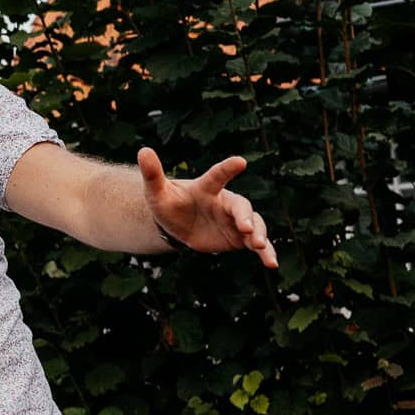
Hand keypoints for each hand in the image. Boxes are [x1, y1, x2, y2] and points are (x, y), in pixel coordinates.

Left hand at [140, 148, 277, 266]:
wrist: (178, 224)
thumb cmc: (168, 204)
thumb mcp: (156, 193)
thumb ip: (152, 174)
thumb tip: (143, 150)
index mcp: (206, 188)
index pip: (217, 176)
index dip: (227, 168)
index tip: (240, 161)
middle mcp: (225, 202)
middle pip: (241, 205)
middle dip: (245, 216)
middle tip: (245, 228)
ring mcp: (235, 220)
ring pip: (255, 224)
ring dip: (259, 234)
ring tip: (259, 247)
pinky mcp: (240, 237)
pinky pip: (257, 245)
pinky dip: (266, 252)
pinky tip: (272, 263)